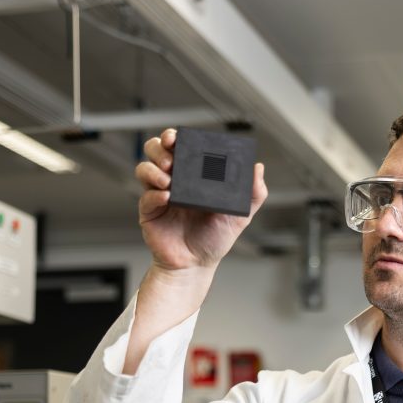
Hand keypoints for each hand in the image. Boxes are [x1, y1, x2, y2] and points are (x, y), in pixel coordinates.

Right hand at [134, 129, 267, 274]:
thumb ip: (253, 194)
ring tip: (169, 179)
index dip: (176, 137)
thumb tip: (258, 168)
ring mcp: (159, 195)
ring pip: (144, 168)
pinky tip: (167, 197)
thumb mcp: (240, 216)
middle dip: (159, 148)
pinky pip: (146, 197)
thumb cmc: (215, 239)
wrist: (196, 265)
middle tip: (171, 157)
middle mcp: (174, 181)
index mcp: (193, 176)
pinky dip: (154, 194)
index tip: (179, 137)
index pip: (181, 147)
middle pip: (156, 150)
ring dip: (153, 169)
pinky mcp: (149, 212)